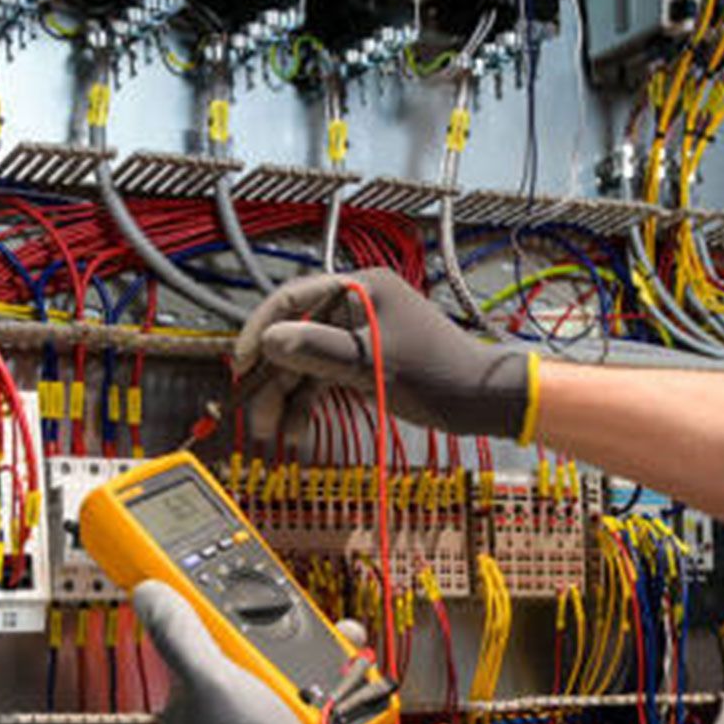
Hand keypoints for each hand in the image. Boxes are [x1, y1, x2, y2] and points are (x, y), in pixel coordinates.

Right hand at [236, 267, 539, 443]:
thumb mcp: (373, 364)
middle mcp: (355, 305)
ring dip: (287, 400)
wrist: (482, 400)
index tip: (240, 364)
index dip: (261, 330)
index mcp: (360, 288)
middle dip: (273, 380)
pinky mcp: (364, 362)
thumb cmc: (439, 374)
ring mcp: (359, 335)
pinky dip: (309, 405)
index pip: (292, 299)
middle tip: (256, 417)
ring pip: (306, 364)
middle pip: (294, 337)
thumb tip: (269, 340)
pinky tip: (298, 433)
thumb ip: (318, 350)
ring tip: (276, 435)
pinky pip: (324, 380)